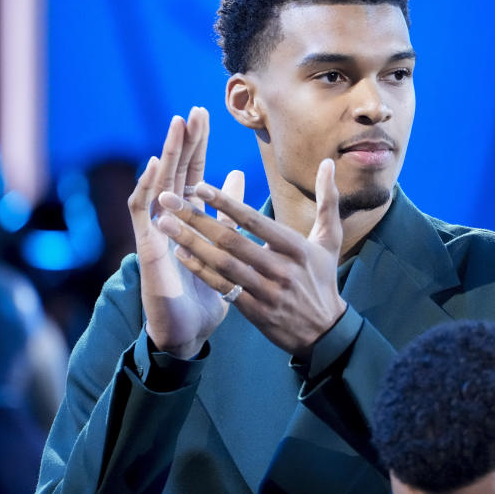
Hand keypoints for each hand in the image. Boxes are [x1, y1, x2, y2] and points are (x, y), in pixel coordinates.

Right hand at [127, 108, 245, 358]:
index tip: (205, 115)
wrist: (188, 329)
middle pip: (175, 171)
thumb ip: (226, 210)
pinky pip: (142, 212)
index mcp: (189, 216)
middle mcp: (170, 219)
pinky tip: (156, 166)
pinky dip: (148, 187)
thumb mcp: (223, 242)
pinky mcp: (147, 247)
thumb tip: (237, 175)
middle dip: (184, 141)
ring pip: (159, 184)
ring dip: (168, 155)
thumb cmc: (205, 289)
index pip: (192, 172)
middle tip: (193, 111)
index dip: (198, 145)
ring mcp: (156, 230)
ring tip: (176, 126)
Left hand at [155, 159, 346, 355]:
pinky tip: (180, 254)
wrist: (324, 331)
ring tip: (164, 224)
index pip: (255, 221)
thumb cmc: (323, 278)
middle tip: (167, 200)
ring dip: (190, 243)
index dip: (226, 203)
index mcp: (296, 247)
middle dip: (196, 218)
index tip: (200, 186)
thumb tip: (328, 162)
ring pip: (222, 264)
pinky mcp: (255, 312)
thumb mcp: (330, 239)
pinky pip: (223, 288)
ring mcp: (267, 292)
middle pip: (232, 240)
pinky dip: (200, 271)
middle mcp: (281, 269)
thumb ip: (328, 200)